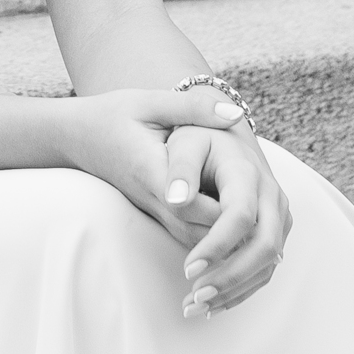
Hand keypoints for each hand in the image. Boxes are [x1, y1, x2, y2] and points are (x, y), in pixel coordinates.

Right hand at [64, 87, 275, 257]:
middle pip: (201, 235)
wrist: (76, 137)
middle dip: (237, 243)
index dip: (226, 214)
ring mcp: (155, 212)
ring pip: (197, 244)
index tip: (257, 212)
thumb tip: (236, 113)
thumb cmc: (113, 115)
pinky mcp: (159, 215)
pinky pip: (191, 240)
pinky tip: (246, 242)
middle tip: (276, 242)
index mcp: (154, 171)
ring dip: (229, 251)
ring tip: (268, 248)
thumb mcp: (149, 102)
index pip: (195, 206)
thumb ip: (192, 108)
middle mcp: (155, 200)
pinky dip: (218, 246)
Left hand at [165, 122, 291, 318]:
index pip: (241, 216)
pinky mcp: (275, 232)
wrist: (226, 136)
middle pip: (265, 245)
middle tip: (194, 297)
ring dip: (235, 290)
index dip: (216, 246)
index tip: (187, 269)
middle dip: (231, 276)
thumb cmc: (199, 139)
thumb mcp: (184, 142)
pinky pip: (266, 268)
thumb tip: (174, 200)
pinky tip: (212, 305)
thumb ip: (179, 168)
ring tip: (195, 307)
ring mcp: (279, 217)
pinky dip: (241, 290)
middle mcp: (272, 196)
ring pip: (268, 263)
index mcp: (249, 173)